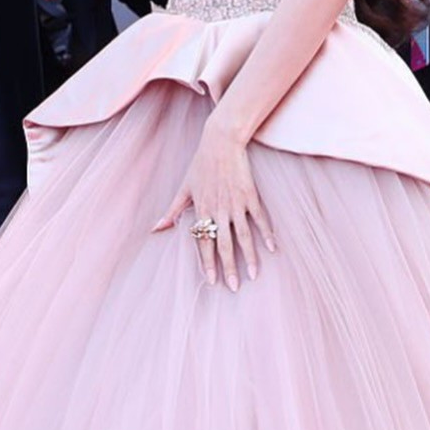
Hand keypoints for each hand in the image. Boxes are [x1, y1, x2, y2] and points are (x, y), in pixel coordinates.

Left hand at [153, 116, 275, 292]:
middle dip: (229, 267)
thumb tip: (156, 228)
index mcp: (202, 210)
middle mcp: (219, 210)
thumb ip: (172, 211)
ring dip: (249, 256)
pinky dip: (267, 233)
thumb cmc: (200, 165)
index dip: (207, 263)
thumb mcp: (184, 188)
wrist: (221, 142)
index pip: (204, 242)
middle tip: (233, 287)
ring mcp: (236, 203)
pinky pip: (260, 219)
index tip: (212, 281)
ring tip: (253, 275)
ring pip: (243, 236)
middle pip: (224, 244)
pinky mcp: (250, 195)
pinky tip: (273, 248)